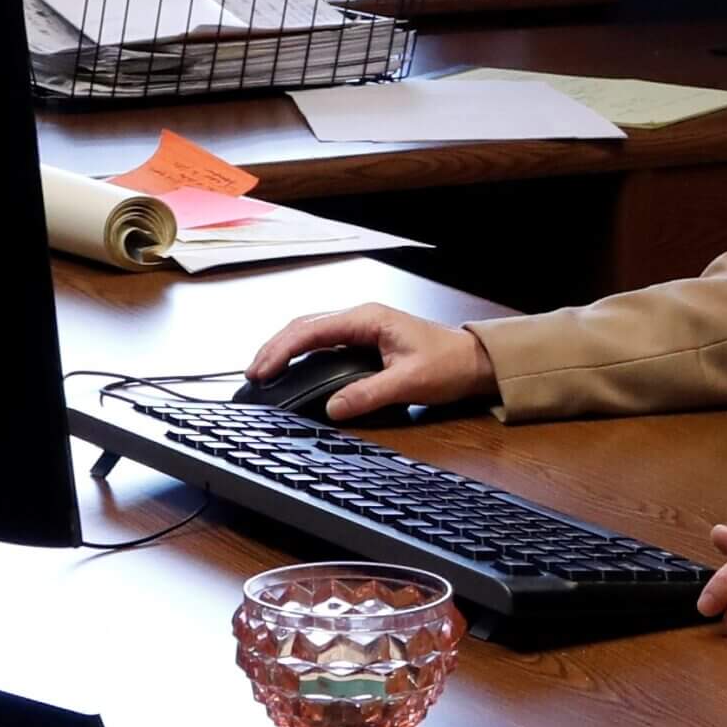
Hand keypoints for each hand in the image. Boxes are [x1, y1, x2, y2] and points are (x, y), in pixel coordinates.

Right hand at [242, 303, 497, 421]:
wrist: (474, 361)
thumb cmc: (448, 364)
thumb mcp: (409, 382)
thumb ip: (369, 394)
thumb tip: (332, 408)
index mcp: (368, 319)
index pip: (312, 330)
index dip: (282, 350)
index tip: (261, 371)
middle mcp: (361, 318)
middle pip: (305, 327)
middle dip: (275, 348)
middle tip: (252, 374)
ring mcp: (362, 328)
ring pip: (312, 333)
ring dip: (286, 350)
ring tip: (264, 372)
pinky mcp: (365, 341)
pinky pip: (325, 344)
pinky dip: (303, 354)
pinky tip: (292, 369)